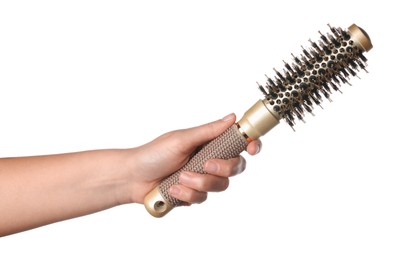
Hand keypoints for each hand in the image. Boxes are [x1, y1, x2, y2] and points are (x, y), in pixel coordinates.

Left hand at [127, 113, 261, 204]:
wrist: (132, 178)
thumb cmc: (154, 154)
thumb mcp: (182, 139)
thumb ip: (208, 131)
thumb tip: (232, 117)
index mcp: (208, 144)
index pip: (238, 144)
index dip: (250, 146)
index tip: (251, 148)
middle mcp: (209, 160)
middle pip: (236, 167)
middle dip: (222, 168)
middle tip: (205, 165)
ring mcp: (202, 179)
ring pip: (221, 186)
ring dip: (199, 182)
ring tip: (180, 178)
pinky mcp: (193, 195)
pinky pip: (202, 199)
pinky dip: (187, 194)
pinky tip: (173, 189)